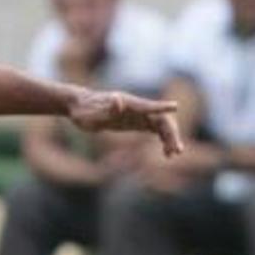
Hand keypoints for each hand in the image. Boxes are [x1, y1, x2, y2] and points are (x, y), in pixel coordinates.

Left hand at [67, 90, 182, 156]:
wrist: (79, 107)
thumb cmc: (84, 110)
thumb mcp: (92, 112)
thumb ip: (107, 108)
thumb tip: (118, 99)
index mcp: (128, 104)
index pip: (150, 106)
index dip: (162, 107)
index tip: (175, 106)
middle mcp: (137, 108)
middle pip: (161, 119)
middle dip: (171, 133)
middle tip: (176, 151)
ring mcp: (138, 115)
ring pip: (161, 126)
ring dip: (169, 138)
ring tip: (172, 155)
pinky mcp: (135, 122)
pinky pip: (155, 130)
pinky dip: (162, 140)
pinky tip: (166, 152)